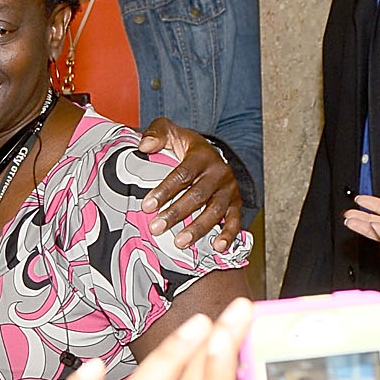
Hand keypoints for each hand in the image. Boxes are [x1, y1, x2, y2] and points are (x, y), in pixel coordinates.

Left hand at [139, 122, 244, 248]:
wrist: (212, 153)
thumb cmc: (186, 147)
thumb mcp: (171, 132)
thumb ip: (157, 134)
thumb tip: (144, 146)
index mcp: (201, 156)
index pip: (182, 175)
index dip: (164, 191)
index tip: (147, 206)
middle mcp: (218, 172)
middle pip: (197, 195)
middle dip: (176, 214)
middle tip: (156, 227)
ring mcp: (228, 189)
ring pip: (215, 211)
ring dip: (197, 228)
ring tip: (179, 242)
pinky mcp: (236, 203)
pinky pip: (235, 220)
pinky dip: (228, 235)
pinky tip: (217, 247)